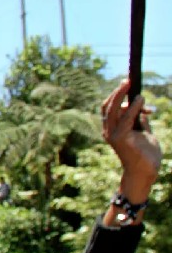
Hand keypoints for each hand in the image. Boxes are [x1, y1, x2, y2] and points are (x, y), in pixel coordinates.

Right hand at [102, 79, 160, 202]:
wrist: (146, 172)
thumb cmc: (145, 154)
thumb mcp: (144, 132)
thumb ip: (140, 120)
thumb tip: (142, 106)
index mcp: (111, 130)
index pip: (108, 108)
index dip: (116, 96)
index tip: (127, 85)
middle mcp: (108, 131)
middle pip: (107, 106)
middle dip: (116, 92)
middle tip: (127, 80)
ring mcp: (112, 135)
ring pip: (112, 109)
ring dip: (121, 95)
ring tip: (130, 84)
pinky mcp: (120, 138)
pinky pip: (125, 118)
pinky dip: (132, 107)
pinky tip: (140, 100)